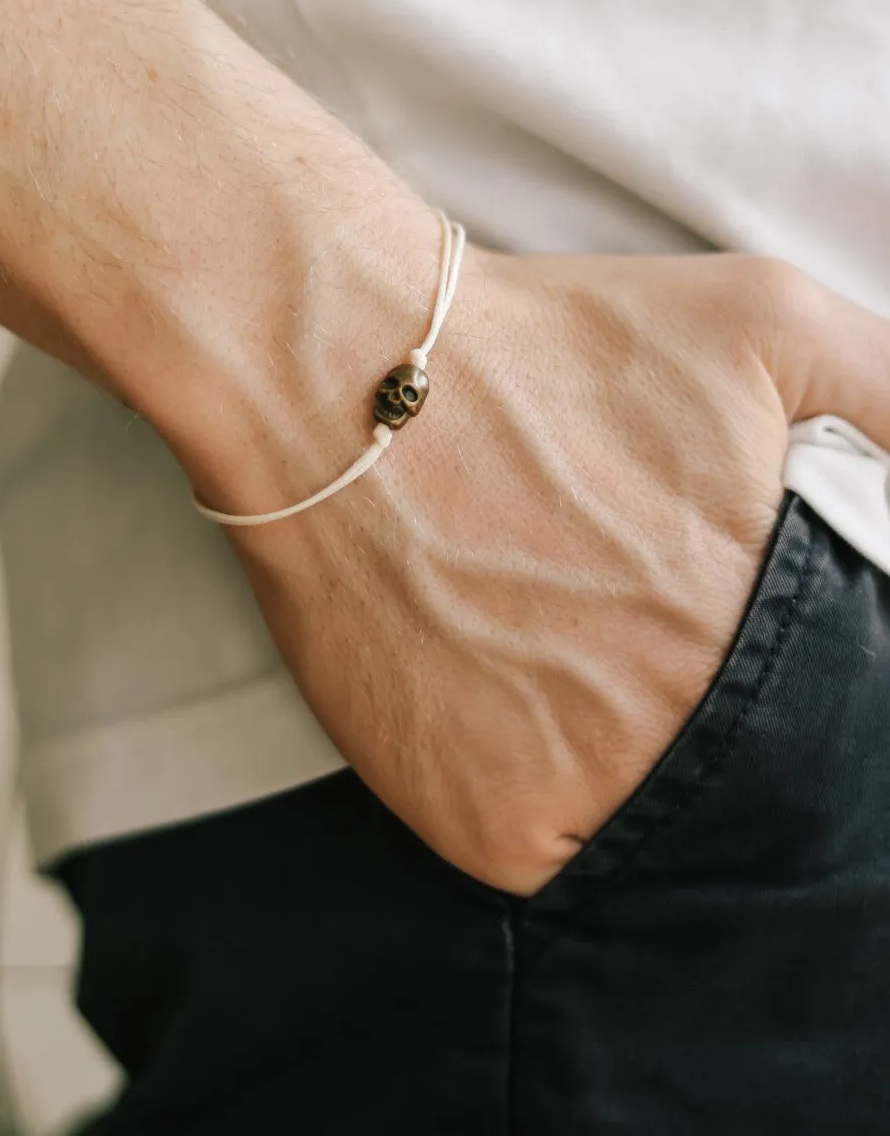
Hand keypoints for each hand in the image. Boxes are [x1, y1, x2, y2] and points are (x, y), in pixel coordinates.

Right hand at [188, 246, 889, 894]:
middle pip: (745, 774)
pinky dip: (541, 797)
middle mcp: (685, 726)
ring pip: (653, 826)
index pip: (834, 716)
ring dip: (626, 762)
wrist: (344, 380)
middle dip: (704, 709)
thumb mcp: (766, 321)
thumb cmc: (550, 348)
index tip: (724, 626)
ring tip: (564, 650)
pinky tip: (506, 693)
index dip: (781, 673)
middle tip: (628, 629)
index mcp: (767, 622)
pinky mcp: (481, 825)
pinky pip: (550, 857)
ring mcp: (579, 790)